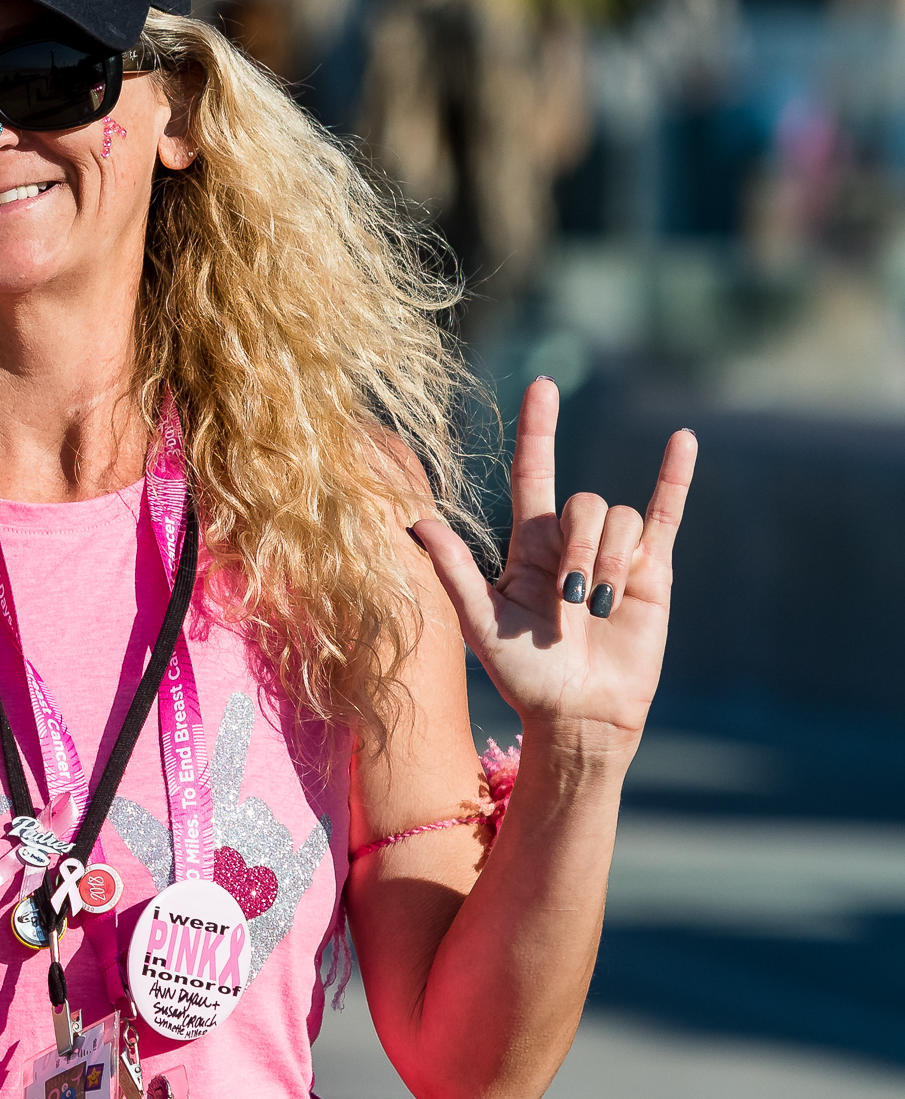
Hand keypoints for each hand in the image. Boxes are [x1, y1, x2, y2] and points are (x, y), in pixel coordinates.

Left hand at [410, 378, 693, 757]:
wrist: (578, 713)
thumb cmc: (524, 675)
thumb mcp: (481, 624)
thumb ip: (454, 571)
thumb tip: (416, 522)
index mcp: (530, 546)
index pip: (536, 471)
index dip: (538, 430)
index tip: (542, 385)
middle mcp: (573, 542)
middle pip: (587, 504)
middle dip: (583, 549)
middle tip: (573, 603)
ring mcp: (616, 554)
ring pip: (624, 520)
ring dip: (614, 563)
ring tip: (601, 610)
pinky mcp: (653, 572)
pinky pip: (666, 513)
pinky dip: (675, 477)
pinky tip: (683, 439)